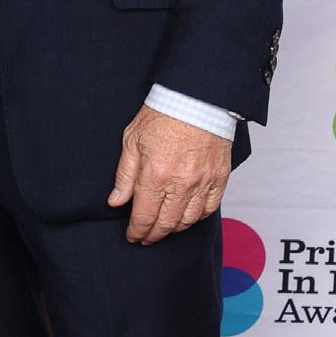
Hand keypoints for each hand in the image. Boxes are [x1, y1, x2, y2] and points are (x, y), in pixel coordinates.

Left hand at [107, 108, 230, 244]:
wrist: (197, 99)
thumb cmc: (163, 114)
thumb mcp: (132, 140)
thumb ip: (125, 175)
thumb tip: (116, 201)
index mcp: (155, 174)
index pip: (144, 216)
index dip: (137, 231)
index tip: (133, 236)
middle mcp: (181, 183)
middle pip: (166, 223)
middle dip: (153, 235)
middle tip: (146, 237)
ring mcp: (203, 182)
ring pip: (188, 221)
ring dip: (174, 229)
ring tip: (164, 228)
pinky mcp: (219, 178)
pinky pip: (209, 209)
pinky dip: (197, 217)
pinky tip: (187, 216)